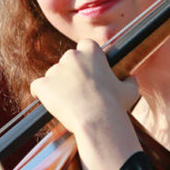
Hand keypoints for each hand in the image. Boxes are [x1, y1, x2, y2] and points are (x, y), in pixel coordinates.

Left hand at [30, 39, 141, 169]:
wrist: (97, 121)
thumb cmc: (115, 105)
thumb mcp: (130, 90)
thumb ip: (129, 81)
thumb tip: (131, 79)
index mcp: (91, 50)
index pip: (85, 47)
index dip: (86, 61)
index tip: (89, 73)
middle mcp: (71, 55)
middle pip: (67, 61)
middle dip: (71, 74)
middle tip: (79, 91)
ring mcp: (55, 70)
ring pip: (53, 75)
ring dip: (58, 86)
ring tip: (68, 103)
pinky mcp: (43, 85)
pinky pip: (37, 87)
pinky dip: (41, 94)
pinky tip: (46, 101)